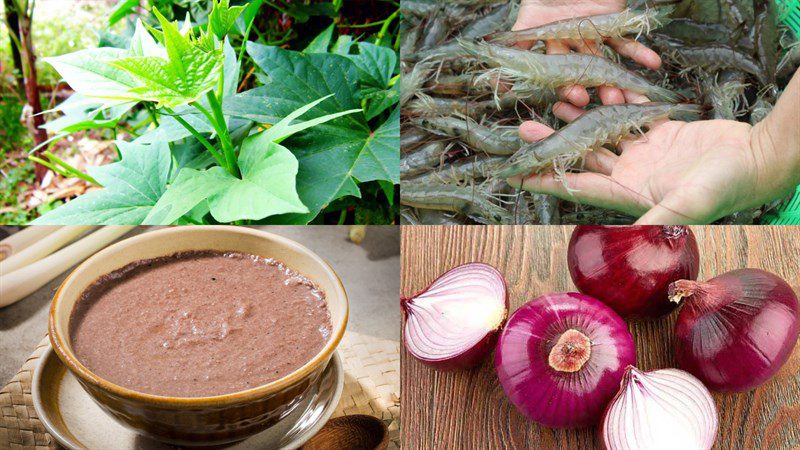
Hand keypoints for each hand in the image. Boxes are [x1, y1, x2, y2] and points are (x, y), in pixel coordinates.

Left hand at [507, 114, 798, 223]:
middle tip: (525, 127)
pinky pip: (629, 116)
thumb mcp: (687, 206)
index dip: (547, 181)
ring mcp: (645, 155)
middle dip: (554, 143)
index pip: (579, 187)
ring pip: (602, 134)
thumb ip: (654, 224)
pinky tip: (595, 90)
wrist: (759, 160)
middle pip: (583, 158)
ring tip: (556, 101)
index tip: (519, 174)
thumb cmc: (726, 187)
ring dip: (578, 119)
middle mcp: (631, 177)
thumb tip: (627, 244)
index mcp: (629, 196)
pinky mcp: (661, 134)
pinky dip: (613, 103)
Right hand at [513, 0, 661, 108]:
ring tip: (634, 93)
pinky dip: (640, 52)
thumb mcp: (527, 19)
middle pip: (585, 72)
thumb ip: (518, 41)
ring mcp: (592, 37)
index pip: (559, 73)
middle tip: (611, 102)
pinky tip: (654, 64)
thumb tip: (497, 78)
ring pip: (606, 61)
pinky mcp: (611, 23)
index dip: (568, 87)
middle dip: (598, 88)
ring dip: (619, 77)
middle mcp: (571, 47)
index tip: (578, 99)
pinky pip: (626, 40)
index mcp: (549, 47)